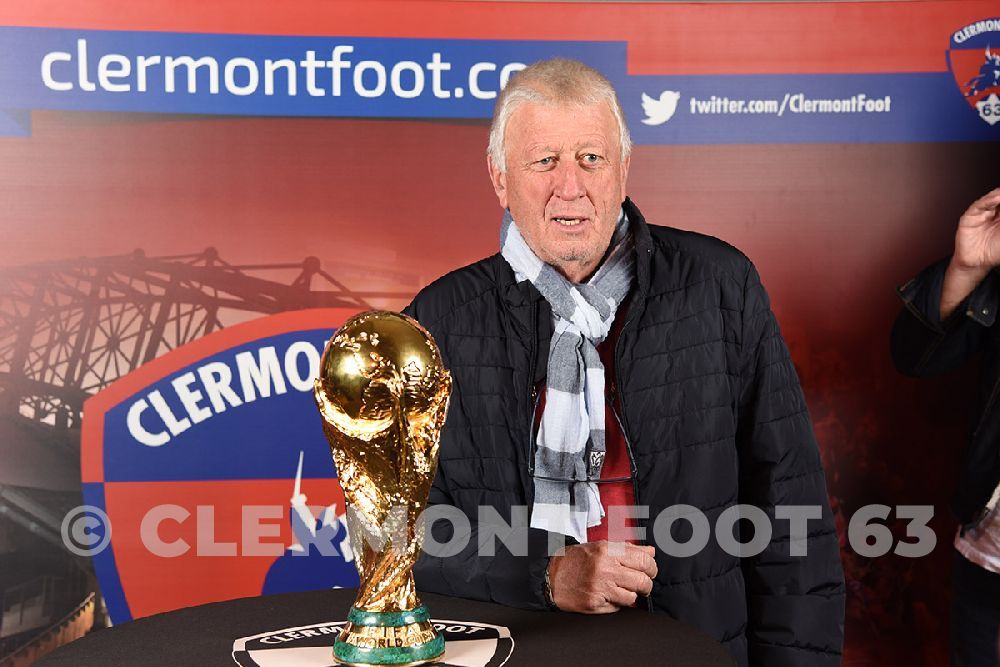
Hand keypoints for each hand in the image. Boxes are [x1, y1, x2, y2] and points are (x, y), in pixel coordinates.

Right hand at [547, 541, 656, 613]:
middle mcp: (604, 568)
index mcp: (607, 551)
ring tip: (623, 590)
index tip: (650, 570)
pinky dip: (618, 603)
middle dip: (647, 584)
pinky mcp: (595, 604)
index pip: (644, 560)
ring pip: (633, 597)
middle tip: (643, 584)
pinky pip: (618, 607)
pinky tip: (609, 596)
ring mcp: (600, 588)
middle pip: (642, 580)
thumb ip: (628, 549)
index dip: (652, 567)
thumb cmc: (576, 561)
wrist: (551, 576)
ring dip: (632, 595)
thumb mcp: (600, 547)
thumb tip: (651, 551)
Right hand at [940, 188, 999, 318]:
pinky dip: (988, 201)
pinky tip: (997, 198)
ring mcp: (981, 214)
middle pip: (999, 201)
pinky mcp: (968, 218)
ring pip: (993, 199)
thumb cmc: (993, 255)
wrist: (973, 270)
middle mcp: (993, 213)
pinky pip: (979, 206)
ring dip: (999, 196)